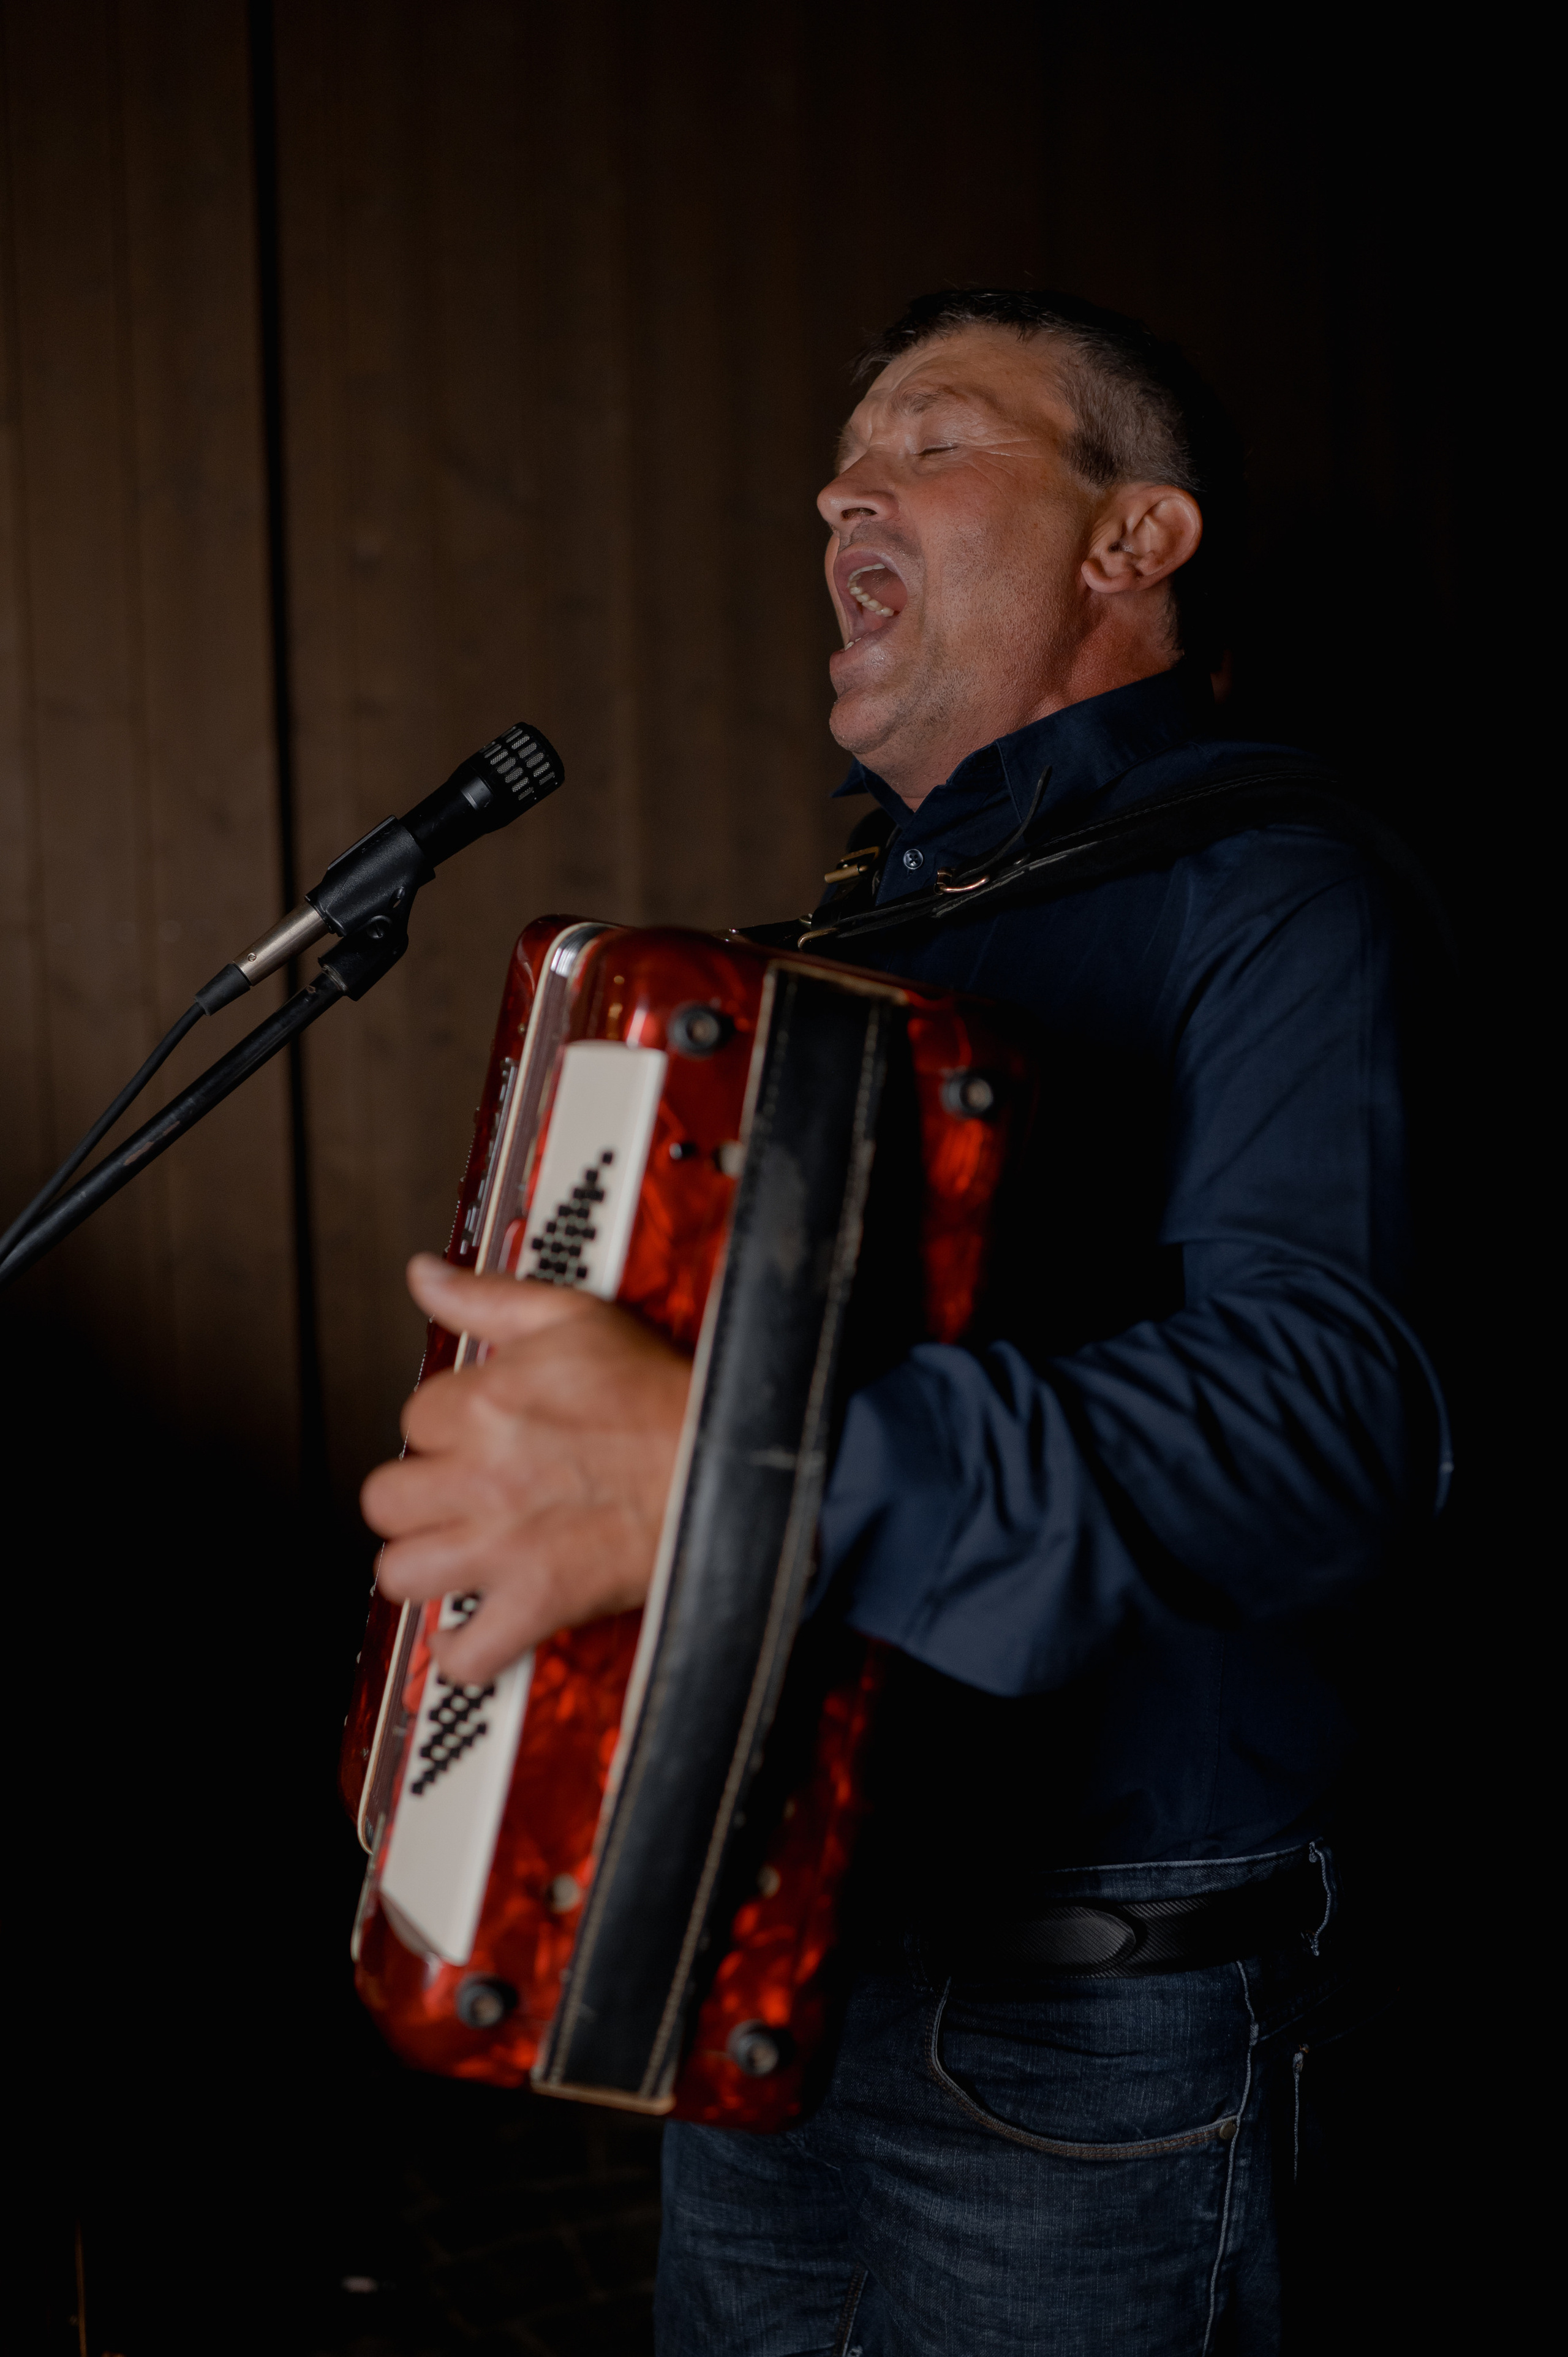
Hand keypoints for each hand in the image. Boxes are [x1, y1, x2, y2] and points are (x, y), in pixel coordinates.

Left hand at [361, 1255, 690, 1685]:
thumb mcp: (573, 1318)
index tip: (479, 1433)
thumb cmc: (658, 1395)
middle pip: (384, 1498)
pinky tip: (472, 1629)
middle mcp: (483, 1474)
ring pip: (401, 1572)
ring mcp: (505, 1545)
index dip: (445, 1425)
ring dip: (425, 1566)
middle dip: (417, 1496)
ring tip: (457, 1553)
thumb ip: (487, 1297)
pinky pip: (466, 1654)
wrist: (728, 1462)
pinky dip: (463, 1653)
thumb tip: (423, 1274)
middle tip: (457, 1494)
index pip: (414, 1417)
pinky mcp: (539, 1602)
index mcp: (486, 1402)